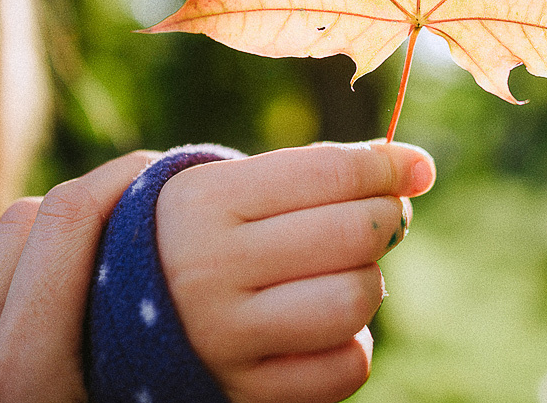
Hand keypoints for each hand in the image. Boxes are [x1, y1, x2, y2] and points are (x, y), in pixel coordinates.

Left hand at [0, 149, 162, 402]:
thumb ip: (132, 352)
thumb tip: (180, 290)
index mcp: (18, 378)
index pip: (65, 224)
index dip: (118, 179)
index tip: (160, 169)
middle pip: (24, 222)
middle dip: (84, 209)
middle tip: (133, 224)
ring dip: (29, 252)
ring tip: (74, 283)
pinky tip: (14, 321)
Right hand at [156, 140, 436, 402]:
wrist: (128, 318)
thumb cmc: (209, 236)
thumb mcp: (236, 188)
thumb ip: (320, 171)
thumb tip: (418, 167)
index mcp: (205, 202)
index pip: (329, 173)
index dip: (388, 166)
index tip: (415, 167)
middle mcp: (210, 269)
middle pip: (353, 234)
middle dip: (387, 219)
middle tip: (383, 217)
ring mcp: (226, 337)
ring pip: (354, 300)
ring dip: (369, 282)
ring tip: (347, 271)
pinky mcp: (248, 392)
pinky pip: (346, 367)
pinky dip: (353, 343)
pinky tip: (326, 325)